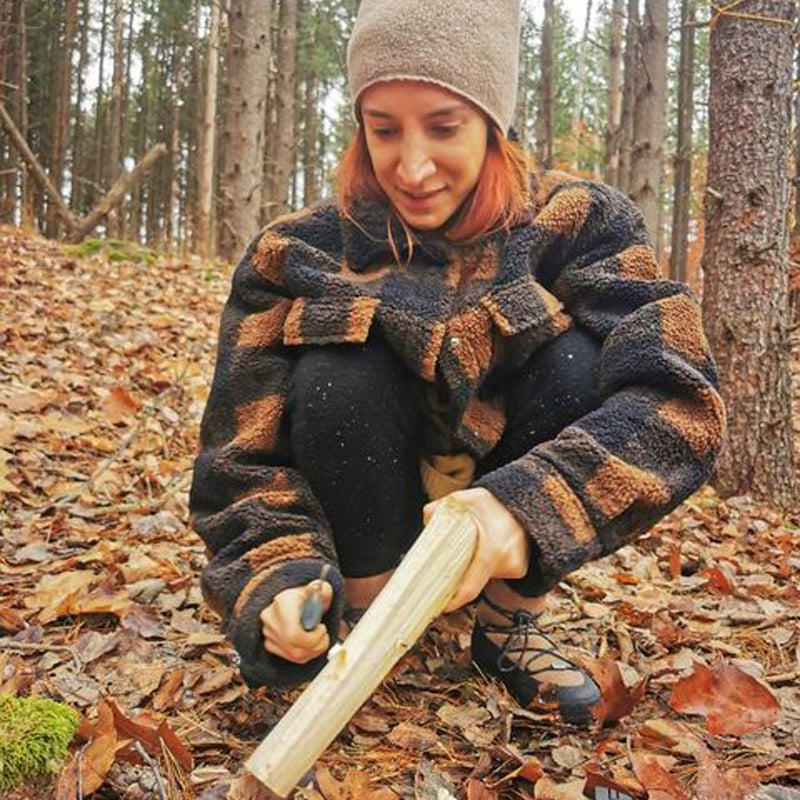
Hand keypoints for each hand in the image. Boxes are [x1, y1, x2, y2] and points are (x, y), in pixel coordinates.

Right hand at [260, 580, 332, 662]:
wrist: (294, 599)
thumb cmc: (308, 595)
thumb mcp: (319, 589)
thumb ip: (324, 591)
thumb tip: (324, 592)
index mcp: (282, 602)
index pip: (293, 634)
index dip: (312, 638)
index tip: (322, 628)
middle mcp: (270, 618)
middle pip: (294, 648)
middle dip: (316, 646)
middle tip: (324, 636)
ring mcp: (267, 632)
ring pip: (293, 655)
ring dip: (313, 651)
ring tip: (320, 640)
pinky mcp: (269, 643)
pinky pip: (290, 657)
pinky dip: (305, 654)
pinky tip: (312, 644)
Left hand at [423, 487, 527, 612]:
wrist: (526, 502)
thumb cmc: (494, 502)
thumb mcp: (466, 498)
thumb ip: (441, 508)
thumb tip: (427, 521)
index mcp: (493, 550)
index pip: (470, 588)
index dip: (454, 601)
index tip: (441, 606)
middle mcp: (507, 562)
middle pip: (474, 581)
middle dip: (460, 578)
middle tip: (448, 568)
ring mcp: (516, 567)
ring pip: (484, 576)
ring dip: (475, 567)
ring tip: (474, 547)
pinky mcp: (519, 569)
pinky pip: (496, 572)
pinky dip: (487, 565)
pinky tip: (488, 547)